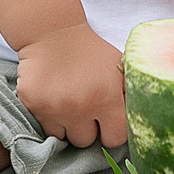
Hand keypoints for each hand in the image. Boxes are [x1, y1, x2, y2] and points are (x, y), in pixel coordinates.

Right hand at [16, 22, 127, 149]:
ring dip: (67, 126)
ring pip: (64, 137)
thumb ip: (129, 94)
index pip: (115, 138)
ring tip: (68, 105)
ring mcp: (55, 109)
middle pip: (86, 142)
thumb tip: (139, 118)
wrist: (53, 31)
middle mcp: (81, 107)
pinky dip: (49, 118)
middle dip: (87, 129)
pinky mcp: (33, 105)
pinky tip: (53, 100)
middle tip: (85, 111)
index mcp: (108, 98)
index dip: (111, 131)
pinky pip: (44, 127)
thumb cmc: (90, 50)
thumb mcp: (118, 67)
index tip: (107, 122)